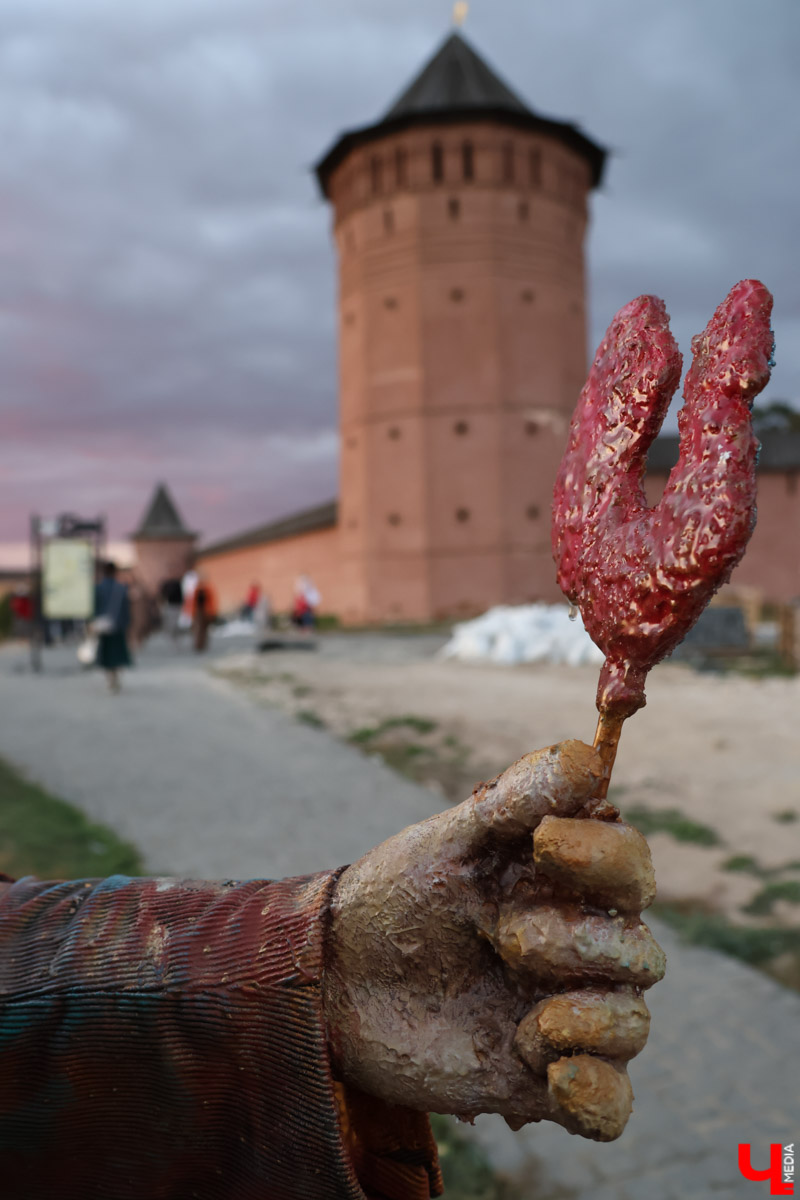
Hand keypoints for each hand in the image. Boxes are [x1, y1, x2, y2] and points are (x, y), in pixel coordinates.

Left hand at [323, 741, 663, 1141]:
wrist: (334, 978)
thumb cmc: (398, 896)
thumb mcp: (449, 840)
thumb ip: (516, 801)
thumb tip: (585, 757)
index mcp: (566, 882)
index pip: (630, 865)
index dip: (604, 856)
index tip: (544, 845)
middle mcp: (578, 946)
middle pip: (640, 952)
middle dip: (580, 944)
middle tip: (506, 937)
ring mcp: (565, 1014)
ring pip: (632, 1025)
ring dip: (588, 1020)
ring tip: (523, 1022)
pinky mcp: (544, 1080)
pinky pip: (611, 1105)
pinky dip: (598, 1095)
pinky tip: (556, 1079)